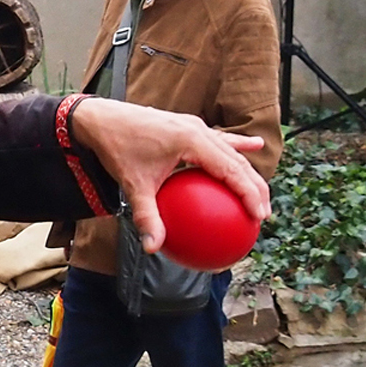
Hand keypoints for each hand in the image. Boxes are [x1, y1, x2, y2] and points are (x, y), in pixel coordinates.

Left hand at [71, 98, 269, 252]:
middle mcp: (198, 129)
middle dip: (256, 187)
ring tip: (260, 195)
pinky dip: (236, 147)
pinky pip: (218, 140)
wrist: (101, 118)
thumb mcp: (133, 185)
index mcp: (191, 140)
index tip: (260, 216)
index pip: (231, 170)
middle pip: (238, 160)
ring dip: (247, 171)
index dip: (250, 193)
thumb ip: (146, 217)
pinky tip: (252, 150)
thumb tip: (153, 248)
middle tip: (263, 215)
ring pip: (231, 150)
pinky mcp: (187, 125)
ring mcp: (194, 125)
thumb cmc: (117, 149)